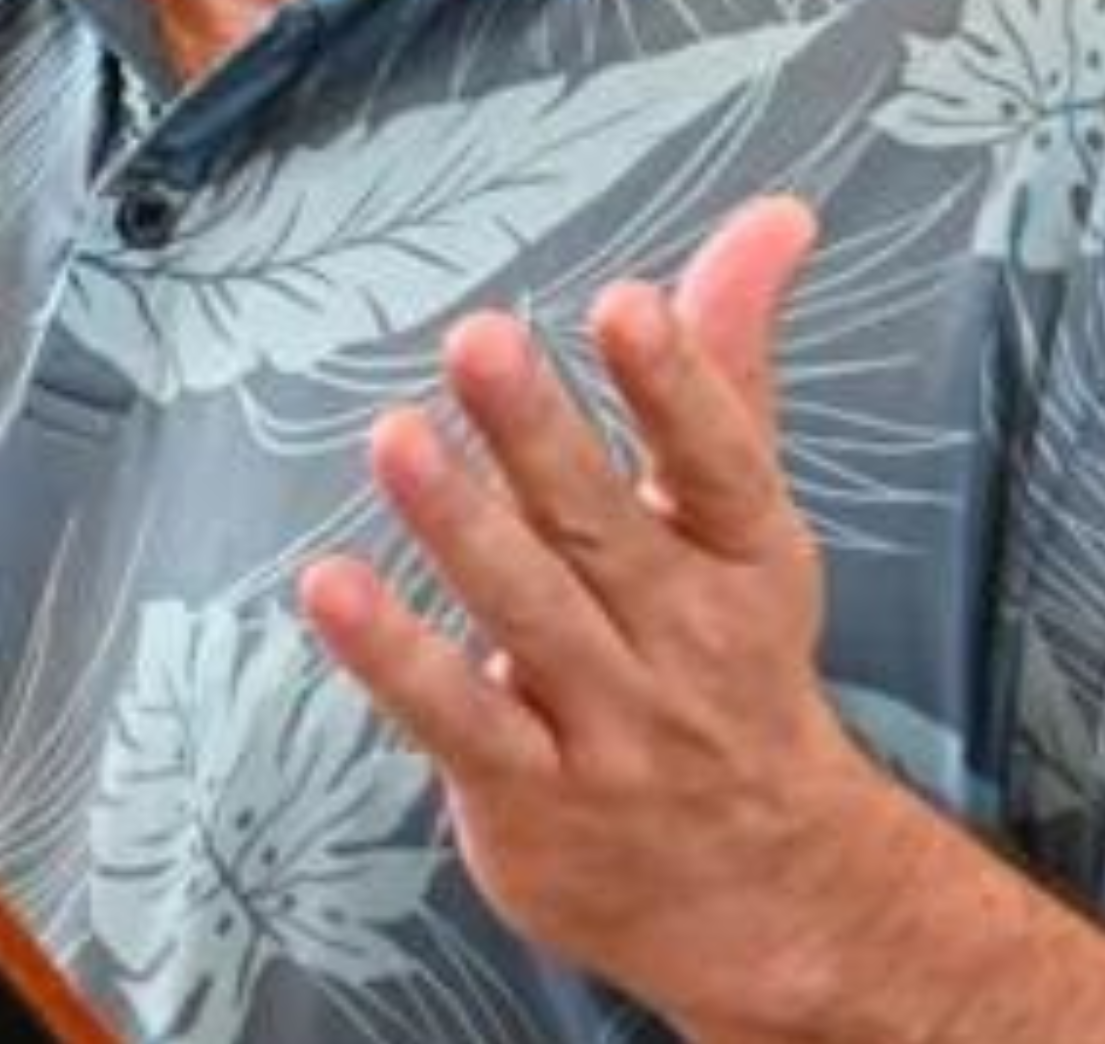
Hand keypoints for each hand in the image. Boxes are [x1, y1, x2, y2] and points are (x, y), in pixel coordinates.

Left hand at [301, 195, 934, 1040]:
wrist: (766, 892)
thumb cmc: (728, 660)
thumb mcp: (742, 514)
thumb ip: (729, 358)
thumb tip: (774, 212)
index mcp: (743, 558)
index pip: (717, 464)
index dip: (674, 386)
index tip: (625, 303)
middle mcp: (681, 639)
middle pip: (601, 527)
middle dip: (537, 436)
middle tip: (476, 340)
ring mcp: (605, 724)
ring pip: (527, 616)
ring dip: (459, 528)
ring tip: (396, 439)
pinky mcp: (528, 793)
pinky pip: (454, 718)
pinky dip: (394, 658)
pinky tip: (331, 588)